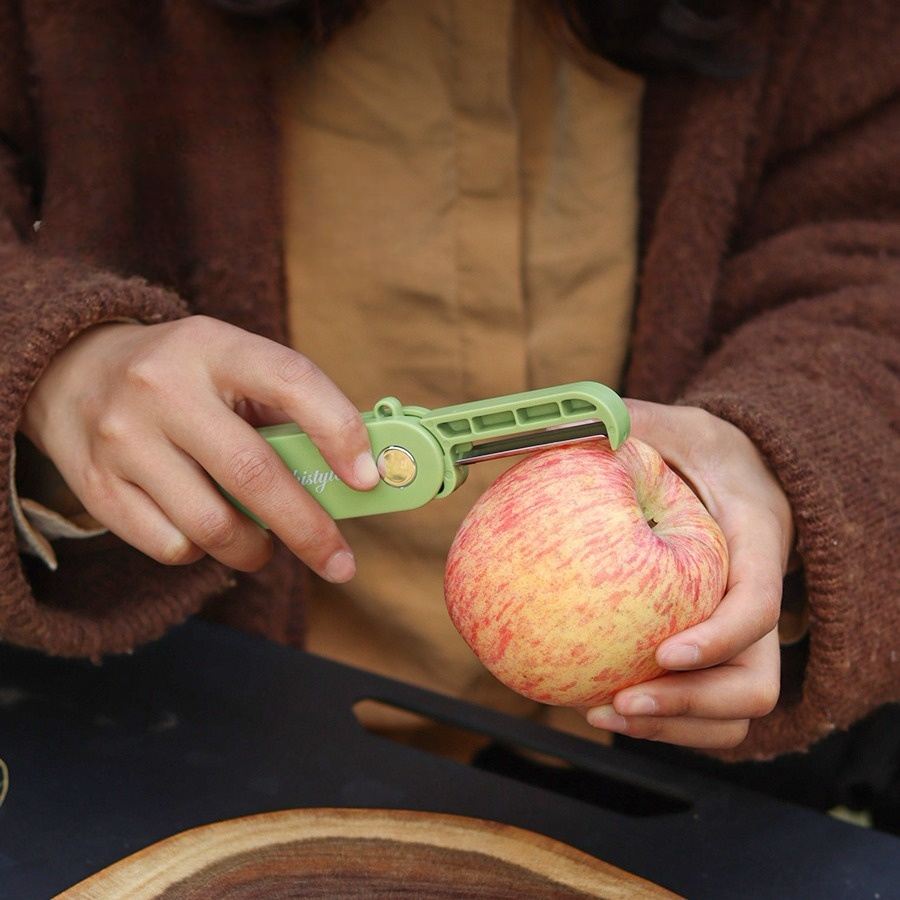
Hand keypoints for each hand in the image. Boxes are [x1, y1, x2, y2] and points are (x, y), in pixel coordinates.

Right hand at [20, 316, 378, 579]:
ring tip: (264, 542)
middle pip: (252, 473)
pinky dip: (202, 550)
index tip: (367, 478)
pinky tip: (202, 527)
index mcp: (213, 346)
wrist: (70, 370)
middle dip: (309, 529)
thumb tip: (357, 474)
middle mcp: (162, 388)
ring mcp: (122, 438)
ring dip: (255, 548)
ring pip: (212, 525)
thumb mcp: (231, 365)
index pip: (291, 380)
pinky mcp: (95, 486)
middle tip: (340, 562)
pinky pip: (171, 546)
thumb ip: (288, 410)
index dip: (339, 430)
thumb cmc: (182, 377)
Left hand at [585, 399, 794, 749]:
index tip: (663, 653)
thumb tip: (571, 426)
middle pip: (754, 683)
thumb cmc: (698, 449)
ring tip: (602, 714)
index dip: (719, 639)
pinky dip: (658, 720)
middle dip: (691, 706)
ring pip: (732, 713)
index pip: (757, 606)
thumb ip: (631, 423)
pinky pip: (698, 705)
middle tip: (622, 701)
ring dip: (674, 729)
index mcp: (756, 544)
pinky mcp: (711, 653)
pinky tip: (596, 701)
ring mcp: (738, 636)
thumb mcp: (671, 424)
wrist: (729, 470)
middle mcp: (756, 601)